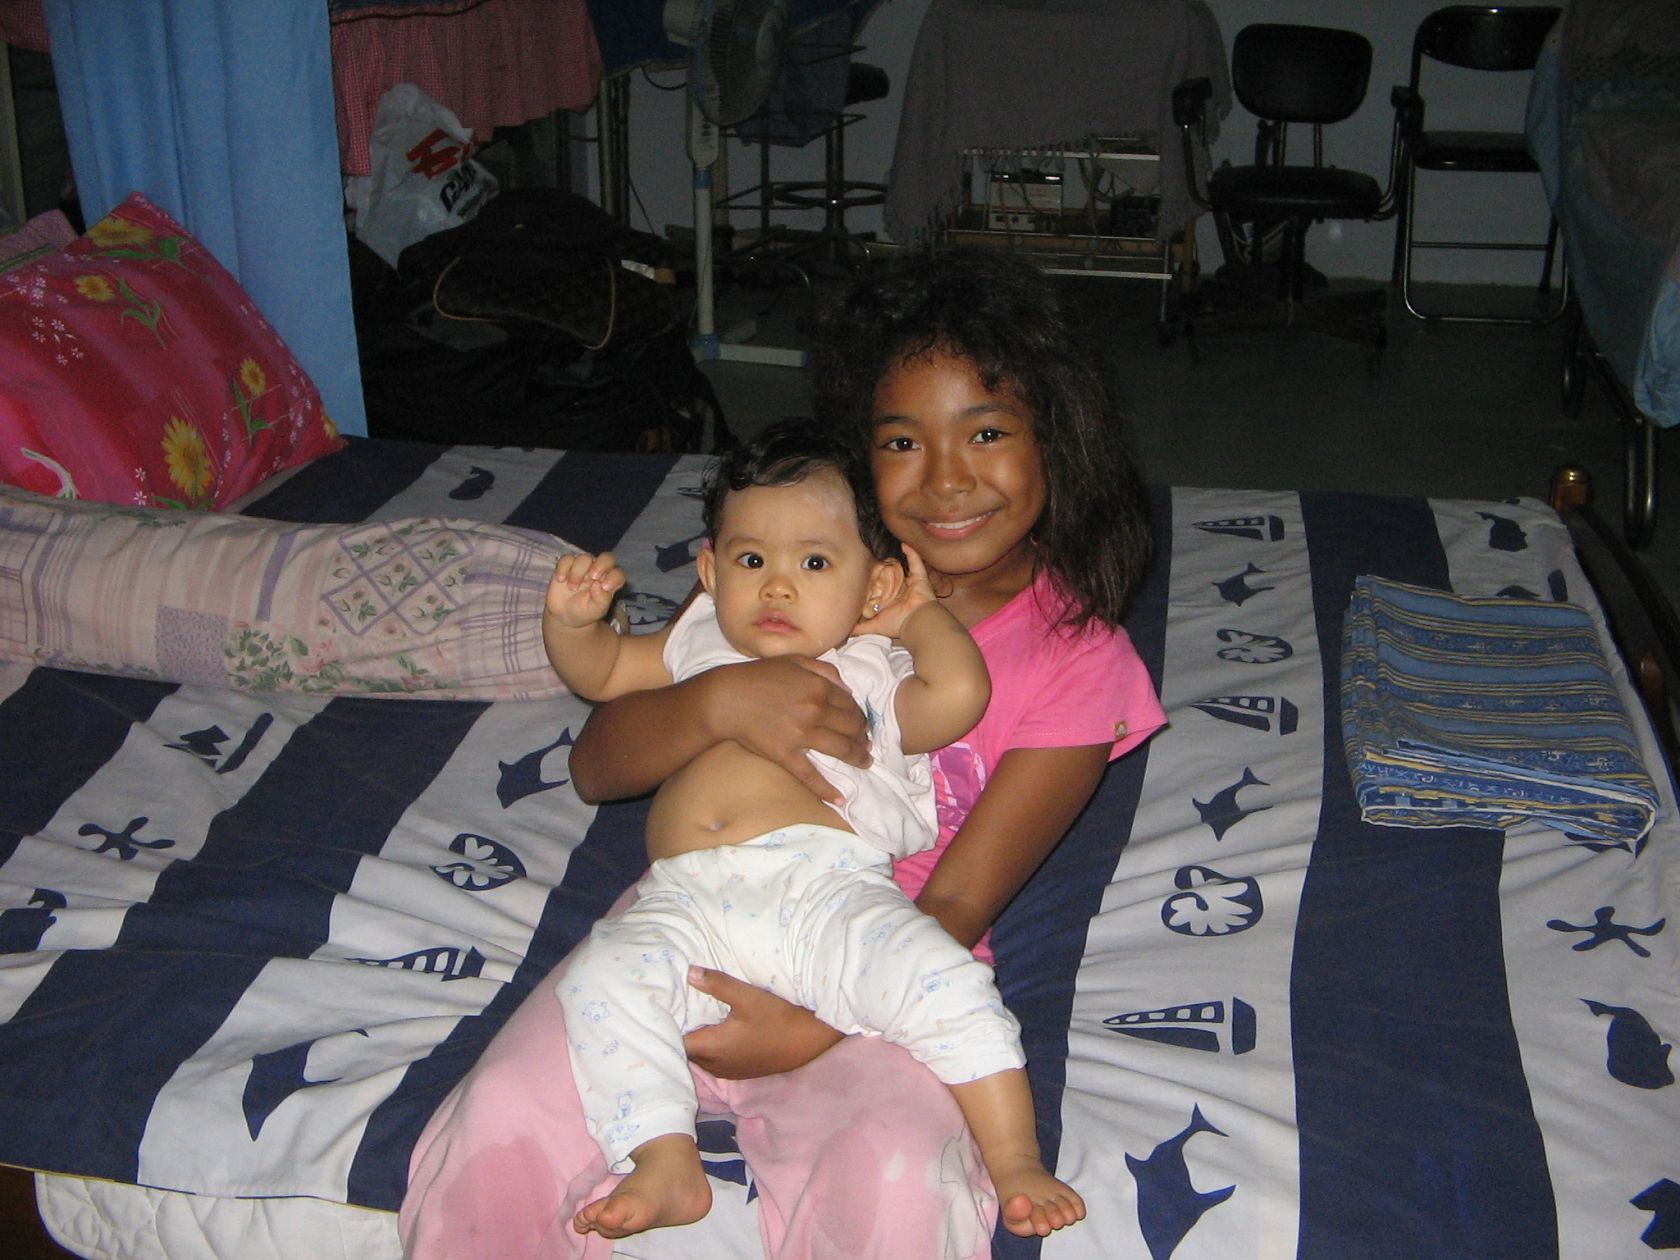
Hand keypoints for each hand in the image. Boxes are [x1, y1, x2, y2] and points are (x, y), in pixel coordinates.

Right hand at [546, 550, 624, 628]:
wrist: (565, 615)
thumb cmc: (585, 611)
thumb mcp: (596, 610)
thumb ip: (601, 599)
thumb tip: (599, 585)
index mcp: (610, 581)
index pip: (618, 573)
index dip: (614, 577)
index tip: (605, 587)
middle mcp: (599, 570)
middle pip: (606, 558)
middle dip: (601, 565)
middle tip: (593, 577)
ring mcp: (583, 566)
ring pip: (585, 558)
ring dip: (578, 572)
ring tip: (573, 588)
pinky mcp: (568, 565)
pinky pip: (566, 558)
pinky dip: (563, 567)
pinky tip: (561, 580)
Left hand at [682, 967, 843, 1079]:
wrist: (810, 1042)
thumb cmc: (778, 1019)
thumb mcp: (748, 997)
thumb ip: (717, 984)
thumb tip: (689, 972)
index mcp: (712, 1048)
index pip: (676, 1044)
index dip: (666, 1028)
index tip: (661, 1011)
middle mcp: (716, 1064)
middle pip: (686, 1052)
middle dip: (678, 1034)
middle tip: (673, 1010)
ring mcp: (728, 1071)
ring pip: (700, 1058)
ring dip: (694, 1042)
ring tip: (690, 1019)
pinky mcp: (740, 1071)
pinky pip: (713, 1061)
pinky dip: (708, 1048)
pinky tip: (714, 1031)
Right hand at [700, 655, 868, 799]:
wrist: (726, 698)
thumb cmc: (758, 676)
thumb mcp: (794, 661)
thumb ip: (824, 670)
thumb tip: (848, 688)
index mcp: (819, 687)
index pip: (851, 704)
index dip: (860, 715)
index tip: (863, 723)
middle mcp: (815, 711)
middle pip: (851, 727)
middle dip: (864, 736)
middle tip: (867, 743)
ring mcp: (801, 735)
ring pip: (841, 748)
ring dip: (858, 757)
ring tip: (865, 761)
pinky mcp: (786, 755)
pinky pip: (810, 775)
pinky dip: (827, 789)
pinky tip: (840, 798)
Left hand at [856, 545, 936, 639]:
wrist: (915, 622)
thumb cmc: (896, 624)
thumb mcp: (874, 626)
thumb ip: (860, 628)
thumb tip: (845, 630)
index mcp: (892, 601)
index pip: (882, 589)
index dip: (875, 581)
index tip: (864, 573)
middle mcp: (902, 592)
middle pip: (893, 577)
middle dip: (885, 569)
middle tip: (875, 557)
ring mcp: (911, 584)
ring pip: (904, 568)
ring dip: (897, 559)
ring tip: (887, 548)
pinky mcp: (920, 578)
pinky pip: (917, 563)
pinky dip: (912, 553)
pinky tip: (904, 544)